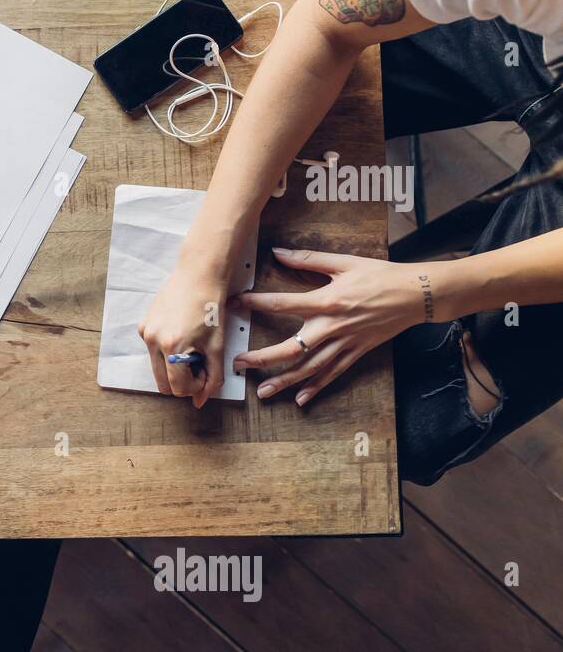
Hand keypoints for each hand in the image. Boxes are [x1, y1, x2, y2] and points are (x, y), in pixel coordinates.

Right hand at [139, 257, 232, 407]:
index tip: (206, 371)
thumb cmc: (211, 307)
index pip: (179, 387)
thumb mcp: (217, 346)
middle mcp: (154, 341)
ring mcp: (145, 333)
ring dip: (174, 367)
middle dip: (183, 380)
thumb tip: (200, 402)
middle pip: (163, 384)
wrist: (198, 275)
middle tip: (199, 362)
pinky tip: (181, 333)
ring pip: (157, 369)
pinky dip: (166, 352)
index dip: (195, 385)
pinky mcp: (142, 326)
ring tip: (191, 347)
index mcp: (174, 347)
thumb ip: (212, 378)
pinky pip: (153, 352)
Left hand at [232, 248, 426, 405]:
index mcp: (326, 301)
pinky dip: (317, 388)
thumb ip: (309, 259)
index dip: (255, 303)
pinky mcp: (357, 352)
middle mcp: (332, 326)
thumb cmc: (381, 275)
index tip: (235, 304)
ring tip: (262, 391)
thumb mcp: (344, 262)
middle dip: (262, 358)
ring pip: (310, 367)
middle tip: (239, 363)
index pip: (282, 304)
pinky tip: (301, 399)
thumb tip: (278, 252)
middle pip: (290, 347)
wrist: (417, 294)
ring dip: (285, 381)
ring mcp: (345, 343)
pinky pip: (333, 374)